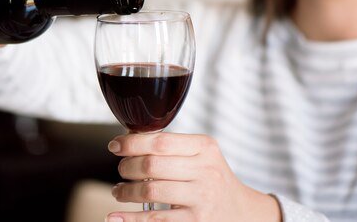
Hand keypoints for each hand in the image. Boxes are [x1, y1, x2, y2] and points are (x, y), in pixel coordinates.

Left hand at [106, 132, 280, 221]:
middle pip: (152, 165)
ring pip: (150, 191)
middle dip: (127, 167)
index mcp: (205, 147)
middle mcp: (205, 171)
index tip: (115, 146)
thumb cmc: (212, 178)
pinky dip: (130, 219)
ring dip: (126, 192)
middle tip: (121, 171)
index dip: (131, 143)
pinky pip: (155, 220)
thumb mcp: (202, 155)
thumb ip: (173, 146)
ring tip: (119, 191)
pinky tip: (116, 217)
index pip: (160, 141)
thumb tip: (129, 141)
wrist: (241, 211)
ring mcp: (201, 198)